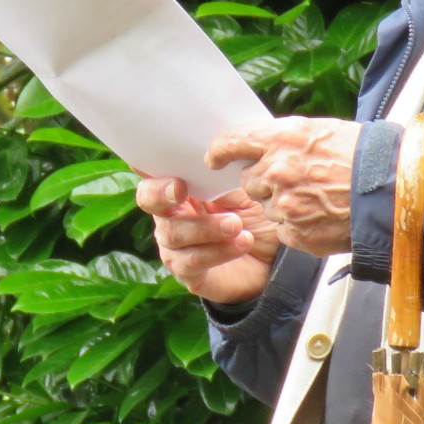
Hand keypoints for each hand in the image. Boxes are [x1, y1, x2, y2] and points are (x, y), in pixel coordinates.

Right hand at [136, 176, 279, 304]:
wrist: (275, 259)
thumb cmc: (256, 216)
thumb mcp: (244, 188)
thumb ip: (223, 172)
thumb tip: (213, 149)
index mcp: (180, 189)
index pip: (152, 174)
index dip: (154, 171)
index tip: (172, 174)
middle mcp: (170, 216)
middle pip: (148, 200)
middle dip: (162, 194)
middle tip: (182, 190)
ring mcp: (175, 247)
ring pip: (172, 234)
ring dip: (206, 227)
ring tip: (237, 225)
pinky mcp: (188, 273)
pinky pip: (191, 261)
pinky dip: (218, 250)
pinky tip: (242, 242)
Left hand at [205, 116, 360, 257]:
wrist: (394, 191)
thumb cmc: (363, 156)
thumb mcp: (320, 131)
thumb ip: (284, 140)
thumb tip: (260, 148)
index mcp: (282, 140)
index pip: (232, 143)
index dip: (220, 152)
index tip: (214, 159)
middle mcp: (277, 171)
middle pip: (249, 181)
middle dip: (265, 182)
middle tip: (296, 180)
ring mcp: (285, 205)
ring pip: (267, 207)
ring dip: (284, 205)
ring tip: (318, 198)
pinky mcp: (295, 233)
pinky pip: (284, 230)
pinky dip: (298, 226)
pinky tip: (322, 216)